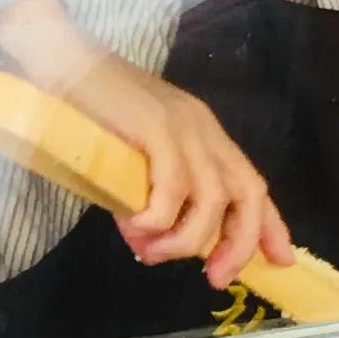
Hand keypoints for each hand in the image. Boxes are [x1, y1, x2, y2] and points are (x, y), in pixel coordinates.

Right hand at [0, 0, 293, 290]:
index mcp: (202, 133)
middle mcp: (202, 129)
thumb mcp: (130, 159)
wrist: (58, 60)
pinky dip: (158, 219)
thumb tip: (152, 243)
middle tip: (215, 277)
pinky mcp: (156, 126)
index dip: (270, 226)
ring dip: (185, 239)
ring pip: (212, 198)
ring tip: (151, 251)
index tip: (280, 262)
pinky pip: (172, 187)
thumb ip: (149, 197)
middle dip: (239, 244)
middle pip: (247, 193)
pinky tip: (134, 226)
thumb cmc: (87, 110)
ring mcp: (182, 126)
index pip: (251, 183)